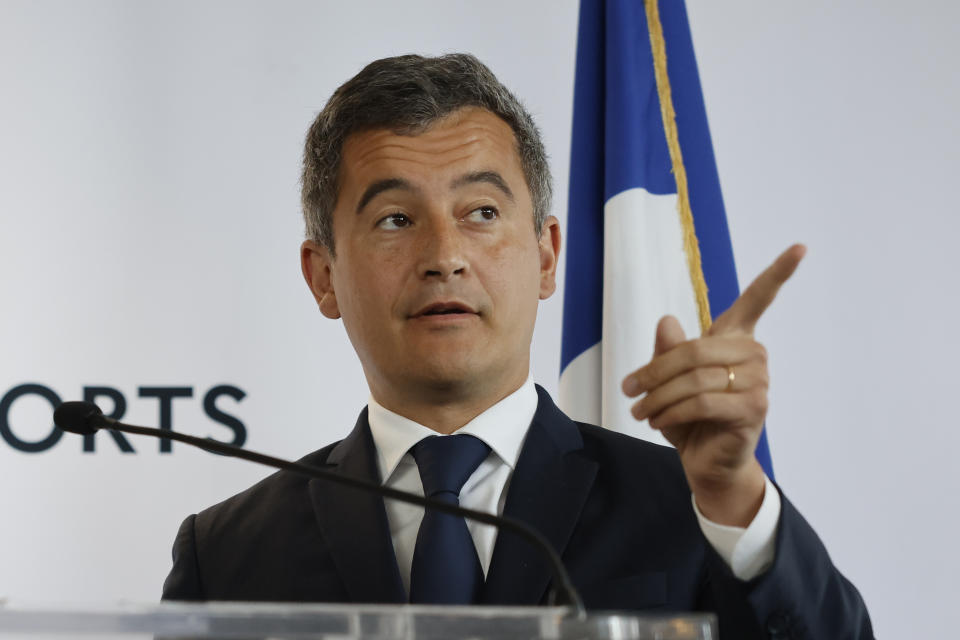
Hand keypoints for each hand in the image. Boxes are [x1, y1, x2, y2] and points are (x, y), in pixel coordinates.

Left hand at [621, 244, 805, 525]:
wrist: (706, 463)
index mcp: (737, 338)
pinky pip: (702, 401)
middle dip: (653, 372)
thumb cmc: (690, 417)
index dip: (779, 272)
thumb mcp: (670, 380)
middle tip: (628, 390)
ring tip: (640, 411)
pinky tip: (658, 423)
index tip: (800, 247)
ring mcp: (759, 382)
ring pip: (693, 378)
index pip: (758, 299)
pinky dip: (671, 412)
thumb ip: (668, 350)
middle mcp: (754, 354)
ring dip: (657, 397)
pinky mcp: (753, 409)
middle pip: (693, 350)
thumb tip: (667, 322)